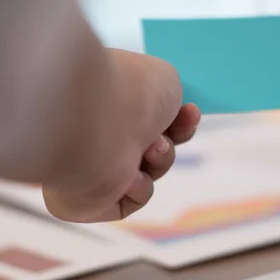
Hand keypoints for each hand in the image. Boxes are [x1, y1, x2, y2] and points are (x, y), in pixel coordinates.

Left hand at [42, 49, 200, 222]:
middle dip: (172, 137)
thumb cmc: (127, 91)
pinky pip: (132, 198)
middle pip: (148, 146)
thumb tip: (165, 113)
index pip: (141, 117)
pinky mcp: (89, 200)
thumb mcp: (163, 79)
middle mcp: (94, 133)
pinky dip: (138, 186)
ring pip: (147, 172)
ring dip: (161, 158)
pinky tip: (128, 174)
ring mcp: (90, 167)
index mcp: (103, 100)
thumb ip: (168, 96)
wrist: (94, 120)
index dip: (171, 118)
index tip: (190, 112)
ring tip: (153, 147)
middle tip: (183, 122)